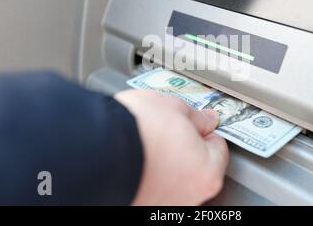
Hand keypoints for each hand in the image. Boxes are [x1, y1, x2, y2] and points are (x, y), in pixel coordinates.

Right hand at [114, 90, 228, 204]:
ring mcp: (163, 205)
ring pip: (174, 179)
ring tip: (147, 143)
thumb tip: (206, 119)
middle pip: (197, 166)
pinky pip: (152, 186)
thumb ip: (197, 117)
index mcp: (206, 173)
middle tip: (168, 130)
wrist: (94, 147)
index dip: (204, 130)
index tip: (194, 124)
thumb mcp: (174, 108)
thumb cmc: (136, 130)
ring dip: (165, 163)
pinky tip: (136, 159)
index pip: (219, 147)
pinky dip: (147, 174)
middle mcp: (189, 197)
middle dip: (185, 148)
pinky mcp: (141, 205)